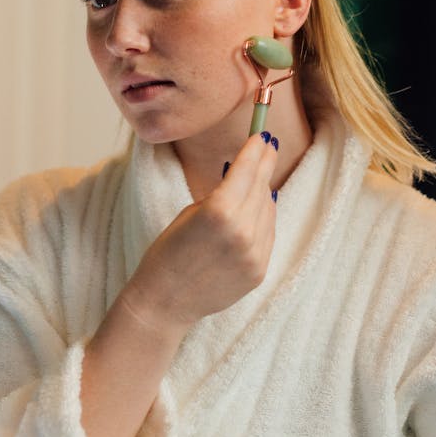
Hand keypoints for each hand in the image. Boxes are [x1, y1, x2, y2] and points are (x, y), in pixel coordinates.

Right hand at [122, 133, 278, 335]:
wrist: (166, 300)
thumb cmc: (169, 251)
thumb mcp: (191, 212)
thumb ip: (222, 194)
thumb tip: (248, 175)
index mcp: (220, 211)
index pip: (247, 170)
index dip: (255, 149)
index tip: (262, 136)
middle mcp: (242, 231)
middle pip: (262, 187)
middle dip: (265, 164)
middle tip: (270, 145)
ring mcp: (254, 254)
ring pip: (268, 209)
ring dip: (264, 191)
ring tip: (258, 179)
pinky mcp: (259, 270)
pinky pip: (268, 234)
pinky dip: (263, 218)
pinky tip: (256, 209)